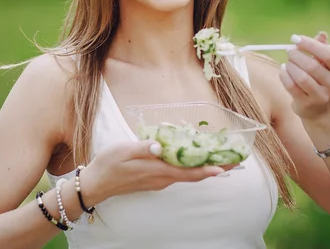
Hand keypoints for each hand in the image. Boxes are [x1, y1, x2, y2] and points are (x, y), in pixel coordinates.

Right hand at [80, 140, 224, 204]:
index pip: (189, 172)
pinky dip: (190, 167)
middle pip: (194, 175)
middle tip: (234, 159)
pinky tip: (192, 157)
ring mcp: (159, 181)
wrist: (96, 184)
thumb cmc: (109, 165)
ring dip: (204, 167)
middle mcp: (162, 179)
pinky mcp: (154, 179)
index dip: (209, 169)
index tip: (226, 166)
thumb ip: (144, 148)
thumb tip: (161, 146)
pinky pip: (178, 174)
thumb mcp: (124, 151)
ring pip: (187, 174)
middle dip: (215, 167)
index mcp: (157, 171)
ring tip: (219, 156)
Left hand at [279, 32, 329, 120]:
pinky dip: (284, 75)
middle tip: (289, 51)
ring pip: (301, 77)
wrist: (321, 110)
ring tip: (288, 62)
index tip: (295, 38)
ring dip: (290, 66)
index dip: (310, 44)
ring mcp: (321, 96)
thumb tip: (322, 34)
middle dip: (297, 55)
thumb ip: (322, 48)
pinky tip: (284, 70)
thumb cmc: (321, 80)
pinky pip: (291, 87)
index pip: (328, 54)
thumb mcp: (325, 65)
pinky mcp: (307, 104)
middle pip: (313, 66)